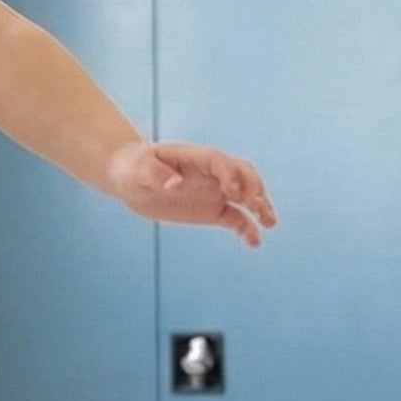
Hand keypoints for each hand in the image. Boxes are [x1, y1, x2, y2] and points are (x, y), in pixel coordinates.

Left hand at [112, 141, 274, 245]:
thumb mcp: (139, 169)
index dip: (229, 174)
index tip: (231, 192)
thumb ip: (156, 175)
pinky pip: (236, 219)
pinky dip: (248, 229)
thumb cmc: (134, 167)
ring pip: (246, 196)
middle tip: (257, 207)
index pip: (219, 162)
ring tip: (270, 223)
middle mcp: (212, 173)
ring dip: (260, 207)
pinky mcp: (214, 210)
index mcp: (196, 157)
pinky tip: (255, 243)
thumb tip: (175, 185)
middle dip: (253, 188)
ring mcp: (216, 191)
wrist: (131, 179)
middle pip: (243, 174)